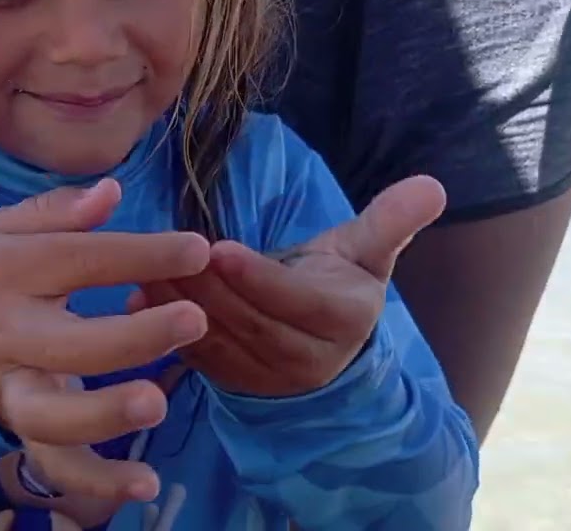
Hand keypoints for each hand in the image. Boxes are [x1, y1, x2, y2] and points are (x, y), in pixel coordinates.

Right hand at [0, 178, 209, 502]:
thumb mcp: (6, 229)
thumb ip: (56, 211)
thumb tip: (111, 192)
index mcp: (4, 271)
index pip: (79, 260)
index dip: (141, 255)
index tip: (197, 250)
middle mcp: (3, 333)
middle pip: (69, 342)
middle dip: (134, 336)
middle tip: (194, 320)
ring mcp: (10, 388)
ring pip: (52, 415)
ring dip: (105, 414)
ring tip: (157, 404)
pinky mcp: (19, 427)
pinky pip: (54, 464)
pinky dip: (95, 482)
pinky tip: (143, 485)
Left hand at [136, 175, 445, 397]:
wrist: (324, 341)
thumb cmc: (338, 282)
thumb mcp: (364, 253)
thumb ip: (389, 222)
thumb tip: (433, 185)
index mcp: (342, 320)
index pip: (298, 302)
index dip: (258, 278)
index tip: (220, 249)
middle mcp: (308, 359)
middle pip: (250, 324)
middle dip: (207, 290)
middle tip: (169, 253)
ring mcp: (268, 379)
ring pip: (219, 343)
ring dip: (177, 308)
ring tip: (145, 269)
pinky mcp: (234, 385)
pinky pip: (197, 361)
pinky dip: (164, 332)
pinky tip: (137, 299)